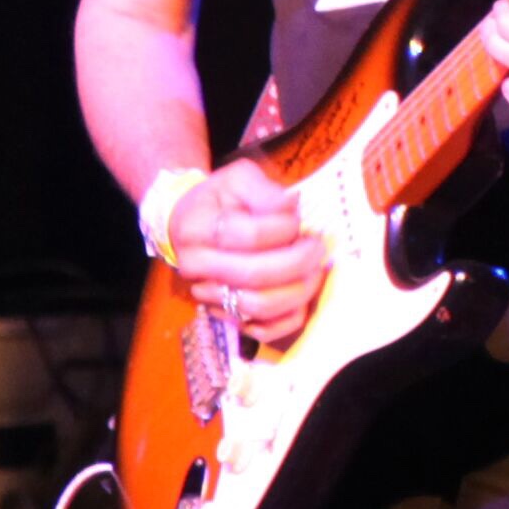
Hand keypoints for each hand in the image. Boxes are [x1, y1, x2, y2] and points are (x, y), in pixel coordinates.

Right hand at [168, 158, 327, 348]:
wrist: (190, 225)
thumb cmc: (220, 200)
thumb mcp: (238, 178)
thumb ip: (265, 190)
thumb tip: (292, 206)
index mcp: (196, 228)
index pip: (247, 234)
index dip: (282, 228)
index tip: (298, 220)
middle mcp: (196, 266)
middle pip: (254, 274)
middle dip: (297, 261)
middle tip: (317, 247)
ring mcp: (209, 295)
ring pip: (259, 307)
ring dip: (298, 289)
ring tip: (314, 269)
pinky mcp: (225, 316)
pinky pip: (262, 330)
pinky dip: (290, 316)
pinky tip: (302, 292)